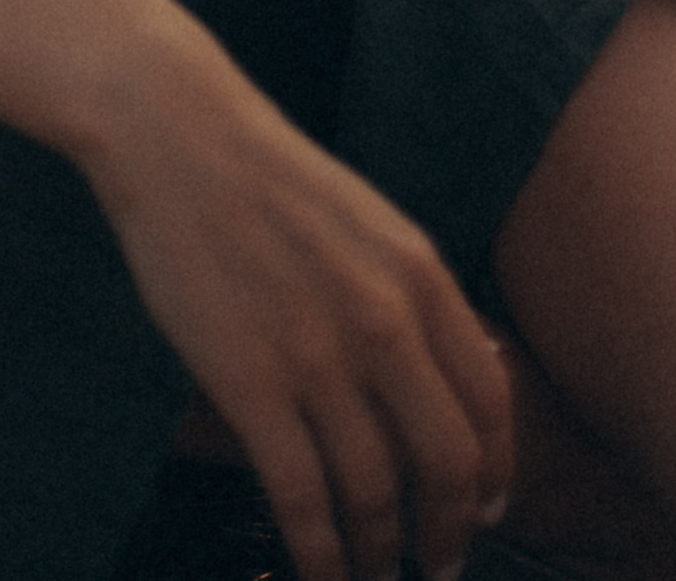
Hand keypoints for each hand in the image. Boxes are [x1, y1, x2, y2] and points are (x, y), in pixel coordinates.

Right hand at [91, 52, 511, 580]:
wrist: (181, 138)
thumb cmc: (273, 179)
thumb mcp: (373, 224)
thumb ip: (417, 298)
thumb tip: (459, 376)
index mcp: (422, 276)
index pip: (489, 401)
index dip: (494, 473)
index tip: (486, 512)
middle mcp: (385, 322)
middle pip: (447, 463)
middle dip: (448, 532)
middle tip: (437, 566)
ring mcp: (318, 357)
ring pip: (374, 494)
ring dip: (381, 554)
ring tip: (375, 577)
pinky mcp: (250, 384)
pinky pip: (301, 499)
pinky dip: (320, 555)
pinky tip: (322, 574)